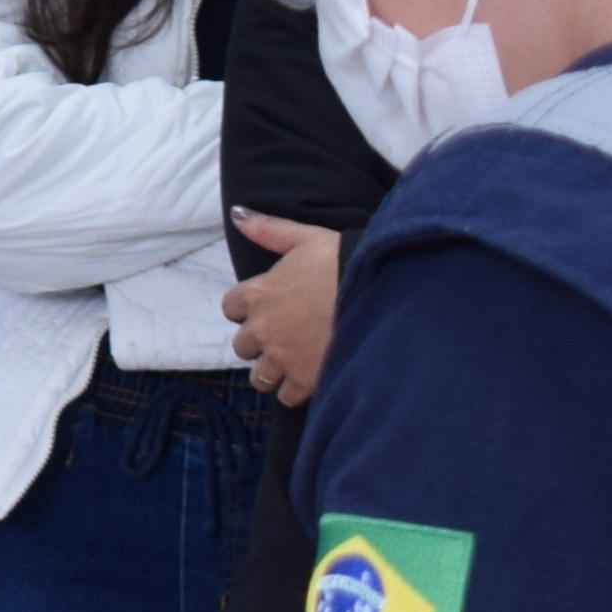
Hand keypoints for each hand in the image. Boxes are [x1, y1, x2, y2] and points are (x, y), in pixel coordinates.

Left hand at [226, 212, 344, 403]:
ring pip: (260, 375)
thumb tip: (238, 215)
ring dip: (273, 370)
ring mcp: (282, 357)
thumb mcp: (305, 237)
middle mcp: (262, 328)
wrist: (380, 294)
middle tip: (286, 335)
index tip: (268, 307)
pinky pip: (285, 396)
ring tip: (295, 360)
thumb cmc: (344, 261)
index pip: (231, 307)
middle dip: (260, 342)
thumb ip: (268, 229)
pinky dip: (294, 390)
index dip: (248, 309)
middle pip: (242, 345)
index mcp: (257, 294)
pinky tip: (310, 377)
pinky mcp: (305, 379)